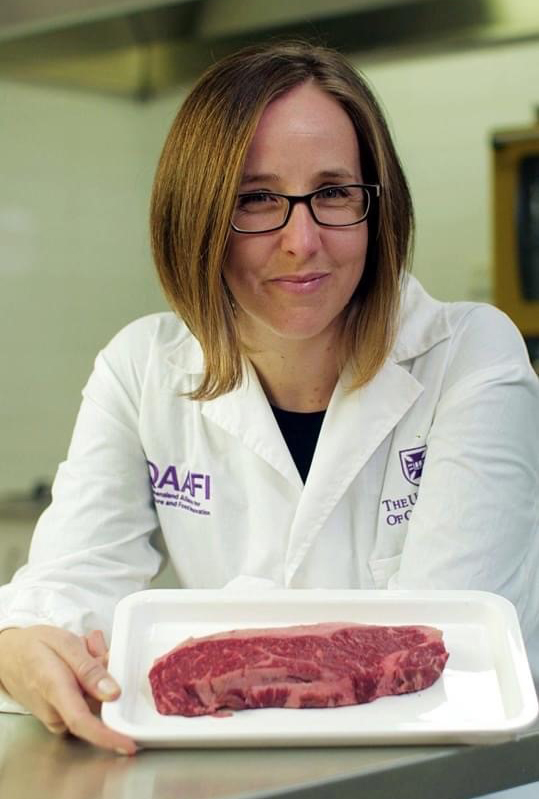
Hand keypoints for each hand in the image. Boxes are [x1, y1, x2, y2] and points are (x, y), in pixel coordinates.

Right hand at [0, 625, 136, 753]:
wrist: (8, 656)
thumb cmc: (34, 646)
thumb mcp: (64, 643)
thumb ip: (89, 669)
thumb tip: (113, 694)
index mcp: (55, 690)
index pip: (82, 721)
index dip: (108, 736)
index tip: (128, 745)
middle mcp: (55, 712)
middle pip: (98, 703)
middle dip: (106, 673)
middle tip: (93, 645)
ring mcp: (56, 718)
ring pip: (94, 700)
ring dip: (97, 674)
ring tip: (83, 648)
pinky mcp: (60, 718)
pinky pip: (86, 701)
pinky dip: (90, 681)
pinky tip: (80, 661)